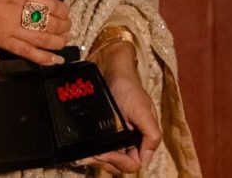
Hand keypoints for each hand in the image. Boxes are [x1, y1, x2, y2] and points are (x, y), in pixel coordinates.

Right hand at [0, 0, 71, 65]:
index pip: (51, 3)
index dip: (63, 10)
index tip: (65, 12)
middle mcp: (17, 7)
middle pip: (50, 22)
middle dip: (64, 27)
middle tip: (67, 28)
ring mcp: (8, 26)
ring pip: (43, 39)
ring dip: (58, 42)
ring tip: (64, 42)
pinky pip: (27, 52)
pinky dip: (43, 58)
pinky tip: (55, 60)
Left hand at [77, 41, 161, 174]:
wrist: (109, 67)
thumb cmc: (128, 87)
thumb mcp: (143, 111)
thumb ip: (151, 136)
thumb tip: (145, 159)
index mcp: (140, 138)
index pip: (132, 164)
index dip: (118, 162)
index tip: (104, 152)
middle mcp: (127, 140)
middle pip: (116, 165)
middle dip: (103, 162)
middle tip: (88, 154)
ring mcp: (112, 136)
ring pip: (104, 159)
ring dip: (93, 159)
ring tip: (82, 155)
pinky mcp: (98, 131)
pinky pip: (94, 147)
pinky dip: (87, 151)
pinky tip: (79, 151)